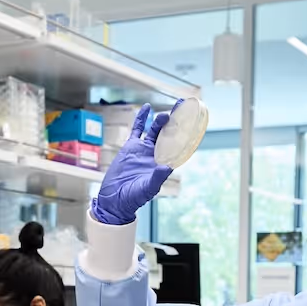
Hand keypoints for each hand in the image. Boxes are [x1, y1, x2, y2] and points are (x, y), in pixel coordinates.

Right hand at [90, 103, 174, 225]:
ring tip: (166, 113)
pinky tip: (146, 108)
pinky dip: (142, 119)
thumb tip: (167, 167)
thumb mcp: (147, 188)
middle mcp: (156, 155)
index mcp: (164, 163)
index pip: (178, 146)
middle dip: (176, 121)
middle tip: (182, 106)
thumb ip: (157, 177)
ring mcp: (143, 150)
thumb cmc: (134, 197)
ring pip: (155, 130)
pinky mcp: (131, 147)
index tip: (192, 122)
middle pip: (169, 134)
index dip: (185, 134)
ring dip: (161, 120)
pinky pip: (137, 129)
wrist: (115, 199)